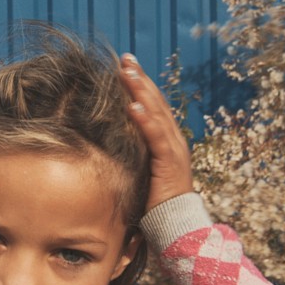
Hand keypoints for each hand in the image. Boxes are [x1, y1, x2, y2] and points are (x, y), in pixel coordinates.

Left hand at [118, 54, 193, 211]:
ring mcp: (174, 150)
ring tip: (128, 72)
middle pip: (156, 102)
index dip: (140, 85)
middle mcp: (173, 140)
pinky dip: (146, 120)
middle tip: (125, 58)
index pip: (153, 106)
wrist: (176, 226)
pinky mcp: (169, 164)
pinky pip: (157, 138)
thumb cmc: (155, 202)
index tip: (125, 66)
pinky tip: (133, 106)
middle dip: (140, 79)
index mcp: (166, 140)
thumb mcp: (141, 171)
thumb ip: (132, 154)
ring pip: (157, 114)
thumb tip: (108, 143)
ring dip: (142, 91)